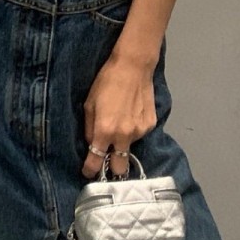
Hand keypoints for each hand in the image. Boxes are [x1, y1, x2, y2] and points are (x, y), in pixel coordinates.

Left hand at [81, 55, 157, 178]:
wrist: (133, 67)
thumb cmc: (107, 82)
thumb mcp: (89, 104)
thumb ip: (90, 128)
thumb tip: (92, 144)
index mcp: (105, 131)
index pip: (97, 161)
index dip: (90, 170)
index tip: (88, 172)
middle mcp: (124, 136)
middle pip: (120, 167)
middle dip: (113, 168)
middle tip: (109, 159)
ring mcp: (140, 131)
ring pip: (130, 147)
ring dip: (124, 141)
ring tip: (122, 120)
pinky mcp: (151, 125)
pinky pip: (139, 134)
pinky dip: (134, 129)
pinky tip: (132, 113)